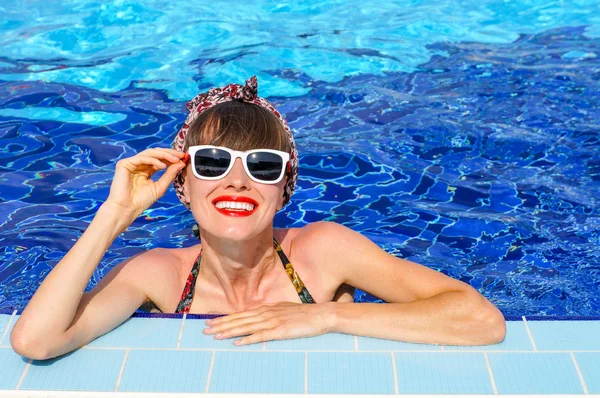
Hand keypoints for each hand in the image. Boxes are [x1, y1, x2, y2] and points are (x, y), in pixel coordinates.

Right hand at [105, 148, 185, 219]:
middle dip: (169, 153)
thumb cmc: (141, 201)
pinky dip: (153, 160)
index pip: (160, 159)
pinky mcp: (124, 164)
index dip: (172, 157)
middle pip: (156, 153)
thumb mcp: (160, 187)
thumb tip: (181, 163)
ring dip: (164, 155)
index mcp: (146, 170)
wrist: (126, 209)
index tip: (184, 158)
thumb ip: (170, 175)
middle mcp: (139, 165)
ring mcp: (131, 163)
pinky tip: (163, 166)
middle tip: (181, 155)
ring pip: (150, 153)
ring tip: (175, 160)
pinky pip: (142, 158)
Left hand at [204, 302, 335, 344]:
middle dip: (221, 325)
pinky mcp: (280, 331)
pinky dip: (247, 339)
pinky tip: (237, 343)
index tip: (211, 322)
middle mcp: (266, 313)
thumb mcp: (283, 310)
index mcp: (266, 308)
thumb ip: (269, 313)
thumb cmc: (303, 314)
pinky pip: (260, 336)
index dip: (225, 319)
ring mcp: (272, 322)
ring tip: (215, 336)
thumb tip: (257, 316)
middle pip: (239, 320)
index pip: (240, 314)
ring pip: (246, 327)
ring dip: (229, 332)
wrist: (320, 314)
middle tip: (205, 329)